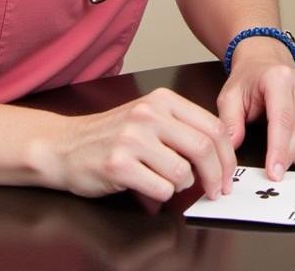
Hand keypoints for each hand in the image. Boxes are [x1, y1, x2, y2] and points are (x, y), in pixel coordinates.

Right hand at [37, 88, 236, 200]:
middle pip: (203, 147)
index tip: (229, 173)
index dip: (227, 155)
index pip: (212, 126)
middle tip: (217, 190)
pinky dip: (163, 195)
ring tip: (171, 183)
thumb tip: (220, 153)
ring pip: (182, 171)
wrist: (65, 145)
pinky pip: (160, 188)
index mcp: (163, 100)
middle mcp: (149, 114)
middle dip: (217, 175)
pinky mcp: (118, 164)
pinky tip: (151, 187)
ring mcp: (133, 138)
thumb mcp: (150, 117)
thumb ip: (182, 127)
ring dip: (183, 186)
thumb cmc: (112, 135)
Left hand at [216, 40, 294, 179]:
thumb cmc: (249, 82)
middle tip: (276, 171)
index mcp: (279, 78)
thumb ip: (229, 122)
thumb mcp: (230, 97)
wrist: (265, 65)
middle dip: (289, 157)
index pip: (283, 119)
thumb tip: (232, 146)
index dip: (279, 149)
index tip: (274, 172)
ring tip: (285, 158)